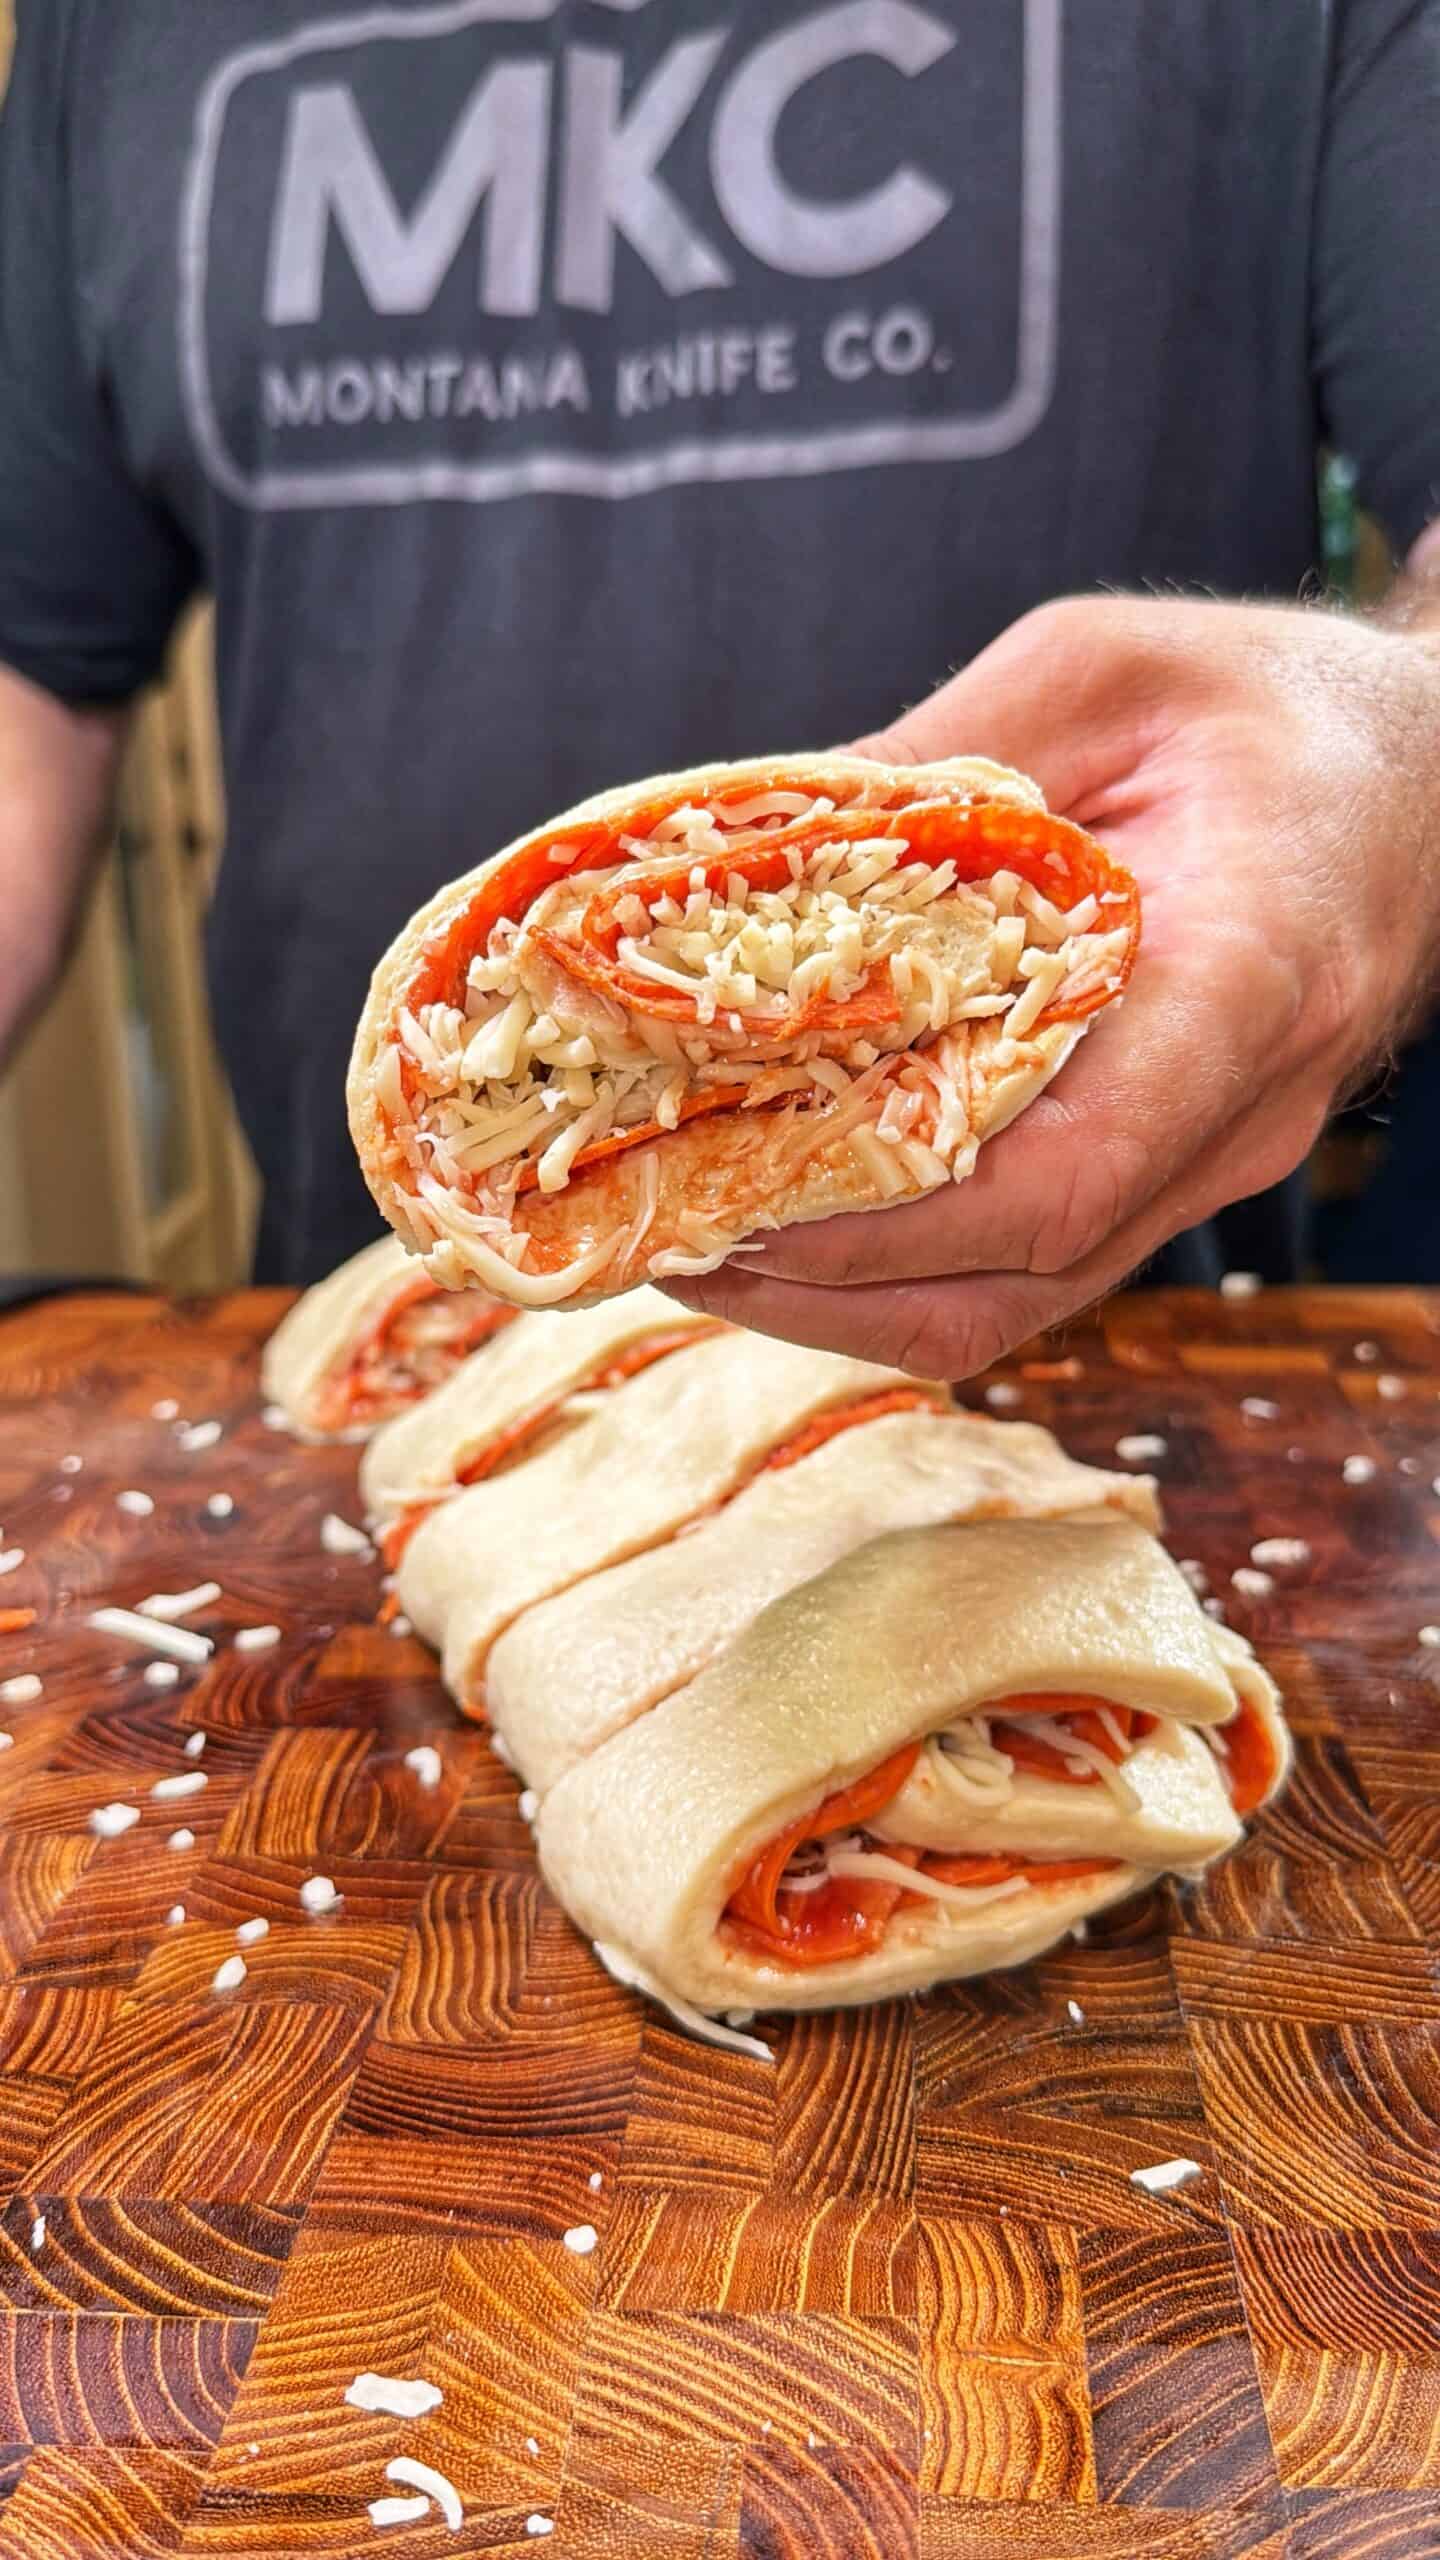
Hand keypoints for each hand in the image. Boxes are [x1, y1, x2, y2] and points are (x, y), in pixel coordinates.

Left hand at [665, 593, 1439, 1375]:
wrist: (1422, 782)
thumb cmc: (1275, 709)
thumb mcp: (1105, 669)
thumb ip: (941, 752)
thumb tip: (754, 835)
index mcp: (1238, 978)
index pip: (1064, 1172)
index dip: (883, 1218)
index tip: (737, 1203)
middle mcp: (1229, 1113)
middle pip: (1011, 1279)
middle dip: (815, 1287)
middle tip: (654, 1232)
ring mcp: (1204, 1164)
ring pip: (1009, 1306)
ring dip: (836, 1304)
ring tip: (687, 1241)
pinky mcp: (1167, 1174)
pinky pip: (1022, 1266)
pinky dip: (888, 1266)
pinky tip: (783, 1209)